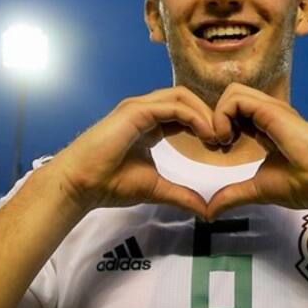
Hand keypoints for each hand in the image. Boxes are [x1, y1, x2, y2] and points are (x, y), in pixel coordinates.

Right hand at [49, 87, 215, 217]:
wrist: (80, 185)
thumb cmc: (109, 184)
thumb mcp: (155, 188)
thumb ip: (181, 194)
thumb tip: (205, 210)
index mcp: (149, 124)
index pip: (184, 113)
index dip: (205, 124)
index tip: (222, 145)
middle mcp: (145, 110)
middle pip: (186, 99)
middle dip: (209, 114)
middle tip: (226, 137)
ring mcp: (139, 107)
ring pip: (182, 96)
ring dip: (205, 113)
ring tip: (219, 135)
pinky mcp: (136, 111)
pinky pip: (173, 105)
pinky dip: (193, 116)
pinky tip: (206, 133)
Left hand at [206, 83, 307, 219]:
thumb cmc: (302, 185)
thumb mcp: (257, 189)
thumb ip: (233, 195)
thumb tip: (210, 213)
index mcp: (266, 127)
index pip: (236, 111)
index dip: (221, 125)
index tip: (220, 149)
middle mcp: (268, 114)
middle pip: (232, 96)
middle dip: (216, 116)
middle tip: (218, 143)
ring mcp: (271, 109)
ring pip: (232, 92)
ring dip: (218, 116)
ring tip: (223, 141)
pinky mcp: (271, 111)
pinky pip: (236, 99)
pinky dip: (222, 116)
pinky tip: (228, 139)